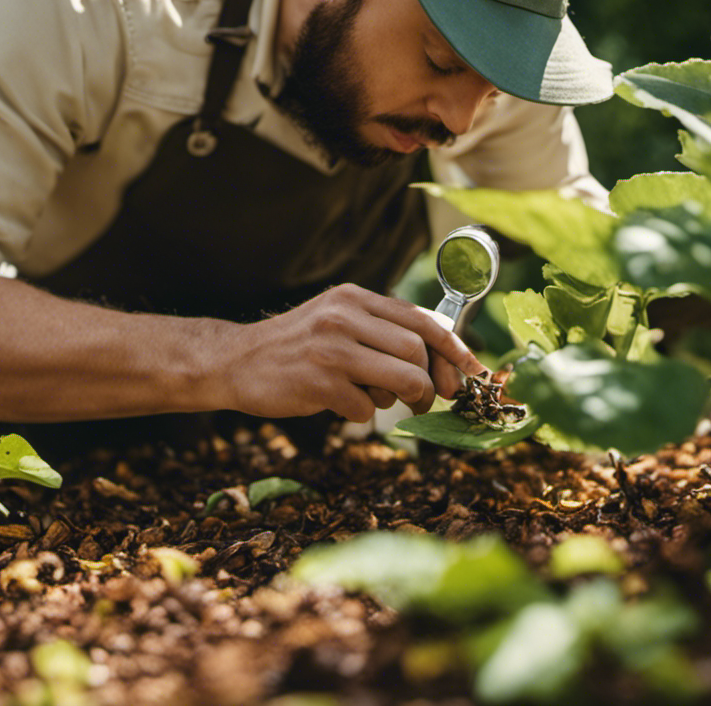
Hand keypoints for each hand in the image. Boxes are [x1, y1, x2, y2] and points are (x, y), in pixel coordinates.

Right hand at [222, 283, 485, 422]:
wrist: (235, 361)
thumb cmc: (296, 345)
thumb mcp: (336, 320)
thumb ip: (379, 329)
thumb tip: (439, 355)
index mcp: (353, 298)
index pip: (420, 318)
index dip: (453, 347)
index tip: (474, 369)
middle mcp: (344, 317)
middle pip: (417, 351)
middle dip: (433, 382)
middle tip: (431, 399)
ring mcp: (331, 350)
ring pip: (402, 379)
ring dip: (405, 399)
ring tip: (383, 399)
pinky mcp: (319, 383)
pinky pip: (367, 408)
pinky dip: (363, 412)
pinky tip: (341, 403)